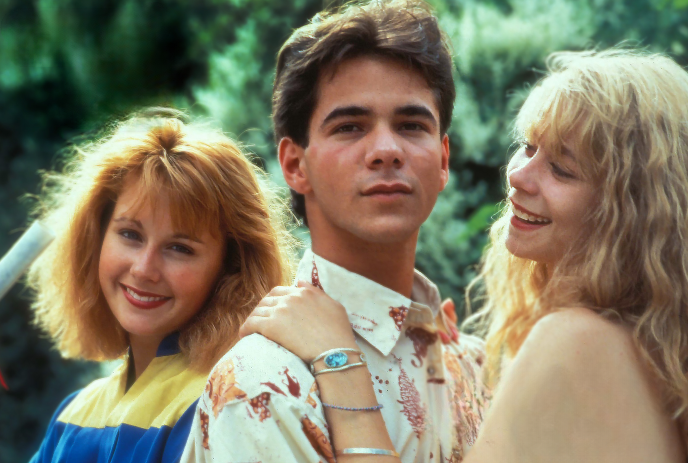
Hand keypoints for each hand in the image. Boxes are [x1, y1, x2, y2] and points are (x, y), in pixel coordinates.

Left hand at [239, 281, 357, 361]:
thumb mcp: (334, 306)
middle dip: (262, 308)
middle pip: (267, 299)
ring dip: (254, 319)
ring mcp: (280, 311)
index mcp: (304, 292)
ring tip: (252, 330)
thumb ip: (317, 292)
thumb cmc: (339, 333)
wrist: (335, 353)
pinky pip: (251, 323)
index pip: (281, 291)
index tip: (273, 310)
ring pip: (258, 310)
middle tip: (261, 320)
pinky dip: (245, 328)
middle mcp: (291, 298)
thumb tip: (300, 281)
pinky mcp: (271, 325)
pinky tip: (244, 335)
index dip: (274, 300)